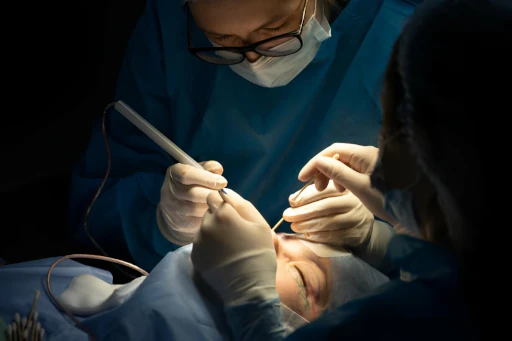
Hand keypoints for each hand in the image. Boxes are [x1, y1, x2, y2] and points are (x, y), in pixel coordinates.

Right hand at [157, 161, 227, 244]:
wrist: (176, 209)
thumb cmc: (192, 185)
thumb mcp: (199, 172)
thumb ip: (208, 167)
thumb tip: (218, 169)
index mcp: (174, 173)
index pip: (186, 174)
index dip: (206, 178)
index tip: (223, 182)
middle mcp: (169, 191)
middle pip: (192, 193)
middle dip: (212, 193)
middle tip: (225, 194)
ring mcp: (173, 208)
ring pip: (195, 208)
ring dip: (211, 205)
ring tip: (221, 202)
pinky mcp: (179, 223)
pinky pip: (197, 220)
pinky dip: (209, 216)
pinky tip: (215, 211)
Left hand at [191, 189, 277, 305]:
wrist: (248, 287)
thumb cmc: (259, 253)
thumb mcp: (260, 224)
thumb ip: (242, 204)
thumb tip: (226, 191)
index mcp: (222, 214)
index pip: (214, 196)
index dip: (224, 204)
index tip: (234, 215)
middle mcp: (205, 224)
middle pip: (208, 211)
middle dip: (218, 217)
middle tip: (234, 232)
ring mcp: (198, 241)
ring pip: (203, 227)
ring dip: (212, 231)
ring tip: (228, 246)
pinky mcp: (195, 255)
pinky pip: (200, 242)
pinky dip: (208, 245)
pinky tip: (221, 255)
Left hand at [283, 180, 373, 247]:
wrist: (363, 229)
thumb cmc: (340, 209)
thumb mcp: (331, 197)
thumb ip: (313, 195)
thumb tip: (292, 200)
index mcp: (347, 189)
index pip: (325, 191)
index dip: (306, 196)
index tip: (292, 202)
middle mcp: (354, 203)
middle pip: (325, 207)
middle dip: (303, 212)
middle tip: (287, 216)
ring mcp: (357, 219)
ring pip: (328, 222)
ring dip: (307, 225)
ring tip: (294, 226)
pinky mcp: (356, 235)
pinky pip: (333, 236)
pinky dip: (318, 236)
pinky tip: (307, 235)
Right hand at [299, 143, 396, 225]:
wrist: (418, 209)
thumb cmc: (389, 198)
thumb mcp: (360, 187)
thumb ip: (338, 173)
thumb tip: (319, 163)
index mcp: (363, 154)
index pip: (332, 151)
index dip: (315, 163)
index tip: (302, 179)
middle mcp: (367, 154)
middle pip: (337, 156)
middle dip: (323, 170)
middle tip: (319, 188)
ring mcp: (372, 162)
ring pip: (344, 164)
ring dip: (333, 175)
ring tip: (334, 191)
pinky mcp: (376, 172)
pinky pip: (353, 171)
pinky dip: (344, 179)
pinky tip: (346, 190)